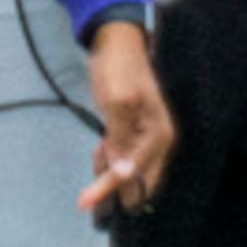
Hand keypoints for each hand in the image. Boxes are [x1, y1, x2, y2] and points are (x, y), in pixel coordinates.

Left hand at [78, 20, 172, 212]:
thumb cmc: (119, 69)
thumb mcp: (117, 102)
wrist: (115, 44)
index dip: (111, 188)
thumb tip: (123, 171)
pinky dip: (107, 160)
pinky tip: (98, 154)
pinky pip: (120, 156)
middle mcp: (157, 141)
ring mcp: (144, 137)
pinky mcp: (130, 132)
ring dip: (108, 175)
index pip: (136, 172)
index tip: (86, 203)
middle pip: (137, 179)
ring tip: (93, 167)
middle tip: (87, 198)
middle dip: (112, 189)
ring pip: (127, 171)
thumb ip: (121, 138)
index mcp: (159, 135)